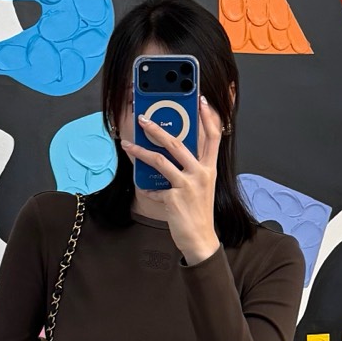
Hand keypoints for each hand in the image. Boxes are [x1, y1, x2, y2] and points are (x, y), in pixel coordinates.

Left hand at [124, 97, 223, 265]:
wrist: (200, 239)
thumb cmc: (199, 212)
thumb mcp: (202, 186)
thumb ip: (192, 168)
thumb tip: (172, 152)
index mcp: (210, 168)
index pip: (213, 136)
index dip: (208, 117)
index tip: (201, 101)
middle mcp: (201, 174)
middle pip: (179, 143)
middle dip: (157, 129)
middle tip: (143, 119)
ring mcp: (187, 186)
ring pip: (160, 161)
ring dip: (141, 151)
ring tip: (128, 145)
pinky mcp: (174, 198)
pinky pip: (154, 188)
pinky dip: (147, 189)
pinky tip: (145, 189)